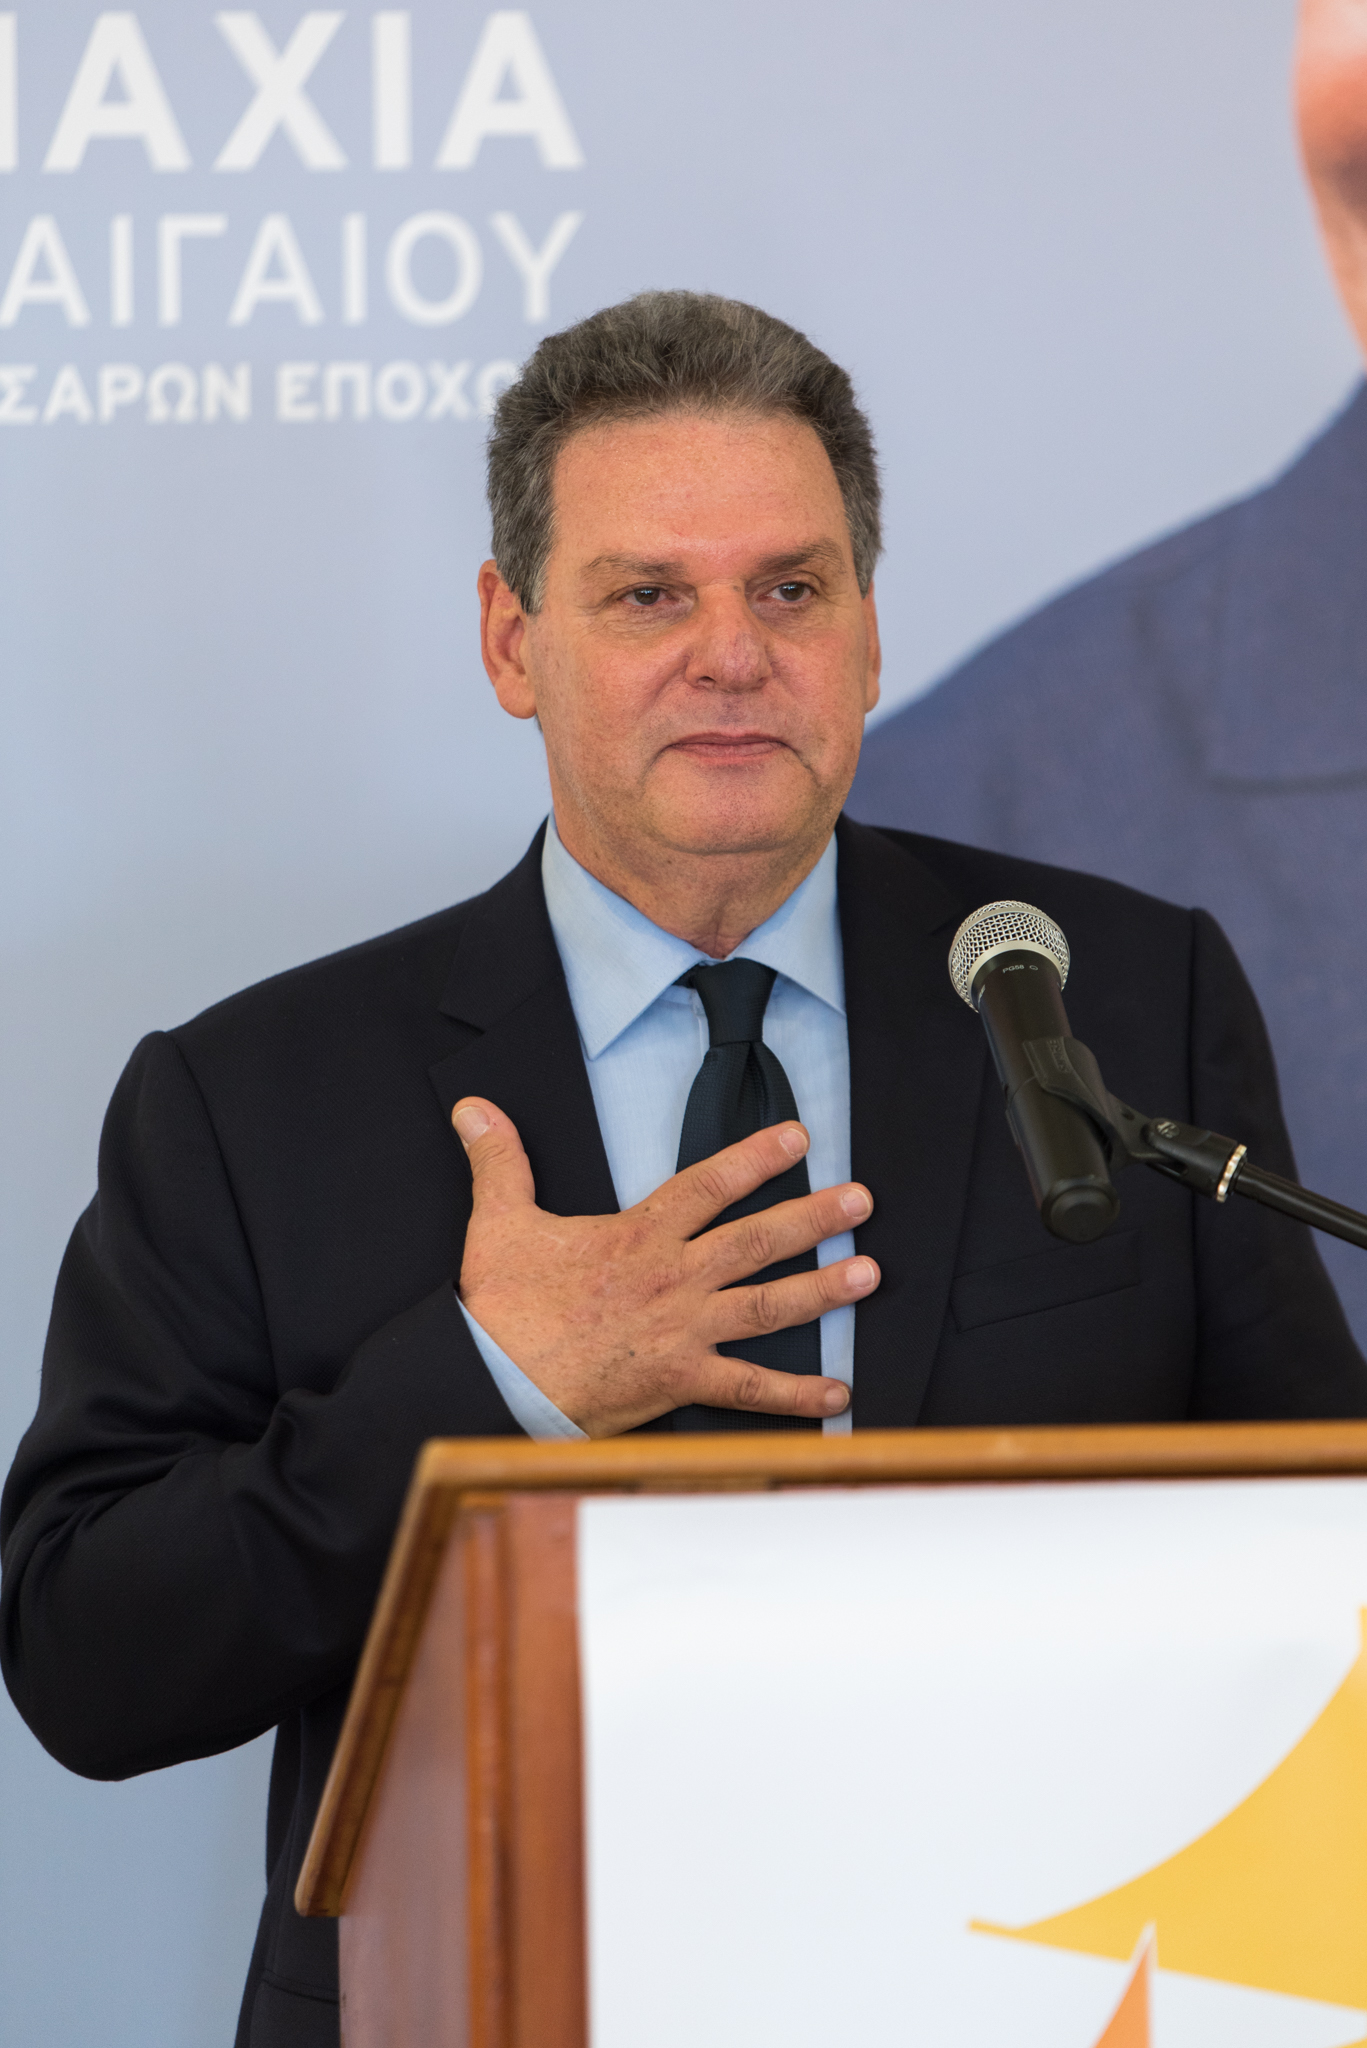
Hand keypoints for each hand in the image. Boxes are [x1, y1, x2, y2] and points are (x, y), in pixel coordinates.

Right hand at [451, 1097, 877, 1437]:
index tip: (799, 1137)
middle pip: (756, 1240)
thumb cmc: (500, 1307)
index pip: (708, 1185)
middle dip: (814, 1217)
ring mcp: (681, 1332)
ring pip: (766, 1306)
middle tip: (861, 1201)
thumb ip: (500, 1160)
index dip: (755, 1158)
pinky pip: (747, 1389)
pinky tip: (839, 1393)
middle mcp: (671, 1279)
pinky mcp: (679, 1381)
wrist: (492, 1380)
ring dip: (821, 1291)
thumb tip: (474, 1108)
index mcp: (637, 1236)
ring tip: (869, 1275)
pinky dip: (795, 1394)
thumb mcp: (498, 1222)